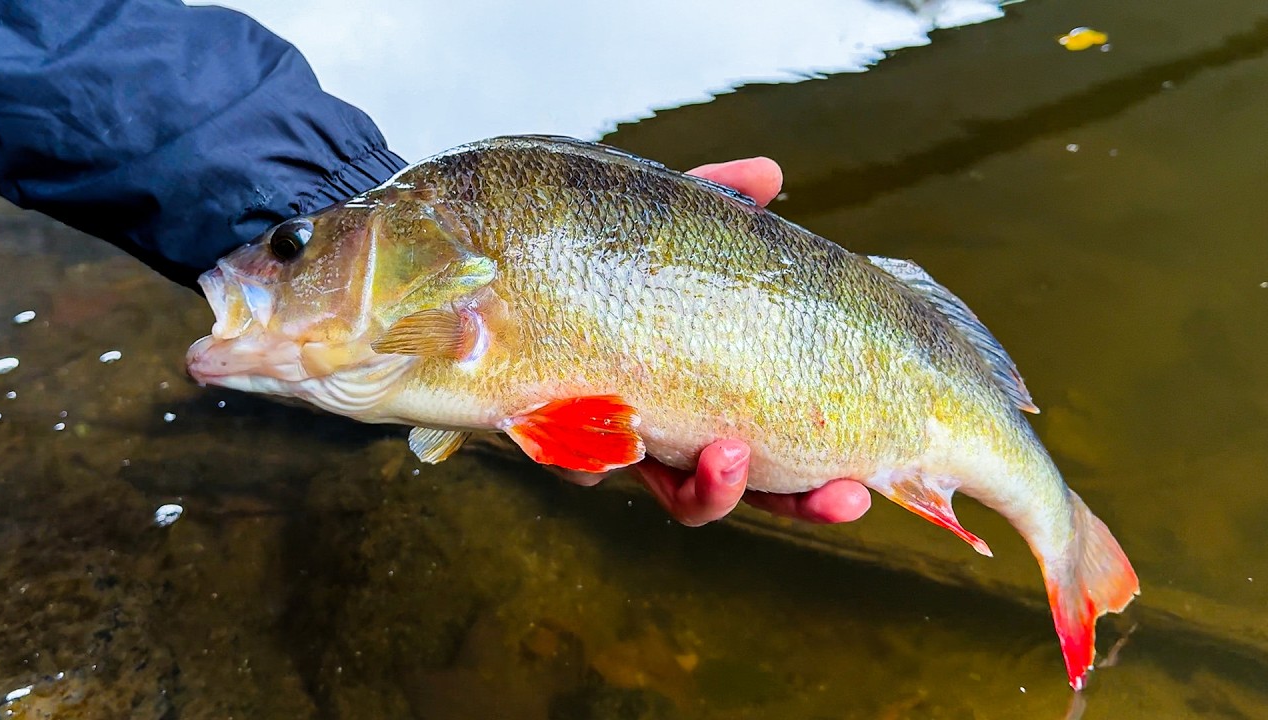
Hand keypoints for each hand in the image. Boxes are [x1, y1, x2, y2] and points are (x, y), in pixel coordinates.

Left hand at [556, 157, 872, 527]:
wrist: (479, 270)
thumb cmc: (590, 254)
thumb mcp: (659, 227)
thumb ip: (712, 203)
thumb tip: (771, 174)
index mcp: (710, 392)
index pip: (778, 450)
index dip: (819, 484)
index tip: (861, 483)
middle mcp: (671, 431)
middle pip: (752, 490)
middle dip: (797, 502)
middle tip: (844, 494)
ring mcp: (617, 441)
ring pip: (675, 497)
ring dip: (712, 488)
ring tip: (731, 455)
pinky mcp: (556, 435)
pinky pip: (583, 460)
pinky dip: (600, 447)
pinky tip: (614, 424)